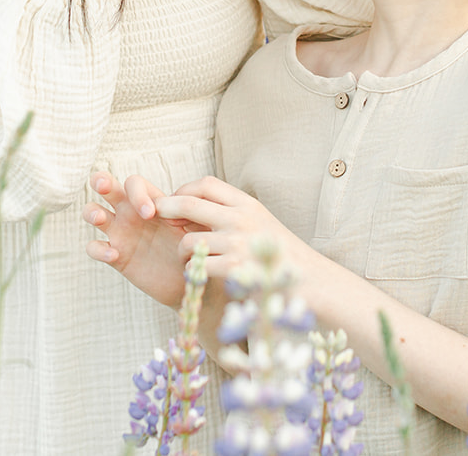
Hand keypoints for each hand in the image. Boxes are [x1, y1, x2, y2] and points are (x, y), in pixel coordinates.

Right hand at [84, 172, 192, 306]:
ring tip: (102, 218)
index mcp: (151, 201)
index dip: (137, 193)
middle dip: (101, 180)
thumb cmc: (196, 246)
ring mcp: (121, 233)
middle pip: (106, 186)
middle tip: (104, 186)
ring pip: (92, 212)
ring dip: (91, 211)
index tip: (150, 213)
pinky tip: (114, 255)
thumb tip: (185, 205)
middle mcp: (131, 213)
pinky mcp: (116, 256)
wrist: (193, 277)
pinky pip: (94, 248)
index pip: (133, 183)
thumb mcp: (197, 226)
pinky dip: (99, 249)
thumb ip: (191, 213)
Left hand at [156, 177, 318, 287]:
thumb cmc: (281, 255)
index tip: (174, 202)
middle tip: (157, 219)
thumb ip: (233, 214)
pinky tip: (198, 277)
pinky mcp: (234, 268)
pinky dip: (192, 273)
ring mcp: (237, 243)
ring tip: (187, 261)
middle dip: (166, 209)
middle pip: (189, 203)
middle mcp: (241, 218)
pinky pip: (197, 267)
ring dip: (181, 253)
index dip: (183, 190)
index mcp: (248, 204)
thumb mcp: (260, 223)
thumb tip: (193, 207)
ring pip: (187, 241)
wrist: (309, 282)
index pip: (206, 184)